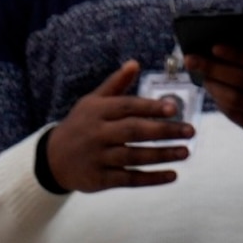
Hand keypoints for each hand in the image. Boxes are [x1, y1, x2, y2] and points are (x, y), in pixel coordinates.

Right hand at [43, 62, 192, 191]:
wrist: (52, 159)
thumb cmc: (80, 125)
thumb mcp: (92, 102)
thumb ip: (115, 84)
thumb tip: (134, 63)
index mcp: (97, 111)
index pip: (128, 107)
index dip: (151, 107)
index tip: (174, 108)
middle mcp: (97, 134)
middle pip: (134, 131)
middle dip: (164, 131)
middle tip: (190, 131)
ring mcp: (98, 158)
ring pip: (134, 156)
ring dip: (162, 155)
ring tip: (185, 152)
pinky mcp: (100, 179)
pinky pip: (129, 179)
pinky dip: (151, 178)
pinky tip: (172, 175)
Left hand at [197, 31, 242, 160]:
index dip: (234, 54)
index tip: (214, 47)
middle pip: (241, 81)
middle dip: (213, 69)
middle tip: (192, 60)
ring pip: (236, 100)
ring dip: (215, 88)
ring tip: (204, 78)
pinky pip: (238, 117)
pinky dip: (223, 106)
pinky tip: (216, 95)